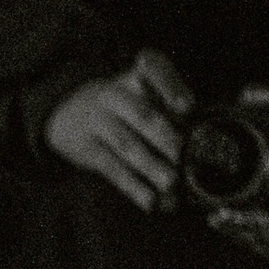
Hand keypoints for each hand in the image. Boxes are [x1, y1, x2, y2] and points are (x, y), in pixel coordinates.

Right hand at [43, 49, 193, 212]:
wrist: (66, 112)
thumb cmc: (122, 108)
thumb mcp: (139, 93)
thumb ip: (169, 111)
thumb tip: (202, 146)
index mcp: (135, 77)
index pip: (152, 67)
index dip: (170, 85)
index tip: (188, 106)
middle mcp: (115, 95)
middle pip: (141, 113)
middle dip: (164, 136)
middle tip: (182, 155)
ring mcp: (98, 120)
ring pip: (127, 144)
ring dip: (150, 166)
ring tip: (171, 183)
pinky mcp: (86, 147)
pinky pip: (112, 168)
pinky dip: (133, 186)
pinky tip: (151, 201)